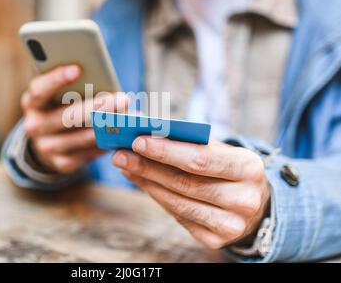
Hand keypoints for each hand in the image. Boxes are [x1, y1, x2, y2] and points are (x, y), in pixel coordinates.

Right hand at [22, 65, 127, 173]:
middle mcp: (35, 126)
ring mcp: (47, 147)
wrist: (47, 143)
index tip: (77, 69)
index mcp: (32, 103)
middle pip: (68, 116)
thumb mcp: (57, 95)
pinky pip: (88, 154)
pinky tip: (121, 136)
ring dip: (106, 128)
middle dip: (98, 107)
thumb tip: (105, 81)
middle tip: (122, 99)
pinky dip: (105, 144)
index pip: (40, 90)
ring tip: (127, 119)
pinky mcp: (61, 163)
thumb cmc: (60, 108)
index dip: (56, 79)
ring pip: (81, 137)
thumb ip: (74, 87)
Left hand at [112, 137, 269, 248]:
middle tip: (121, 155)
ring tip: (127, 167)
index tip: (138, 141)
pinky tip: (143, 183)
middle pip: (184, 182)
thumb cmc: (230, 170)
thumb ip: (191, 143)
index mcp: (249, 169)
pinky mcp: (215, 240)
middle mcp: (244, 200)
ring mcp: (231, 225)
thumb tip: (149, 136)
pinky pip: (178, 217)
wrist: (254, 204)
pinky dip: (157, 197)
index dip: (166, 151)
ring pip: (177, 202)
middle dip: (148, 167)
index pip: (200, 159)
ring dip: (147, 183)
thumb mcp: (222, 151)